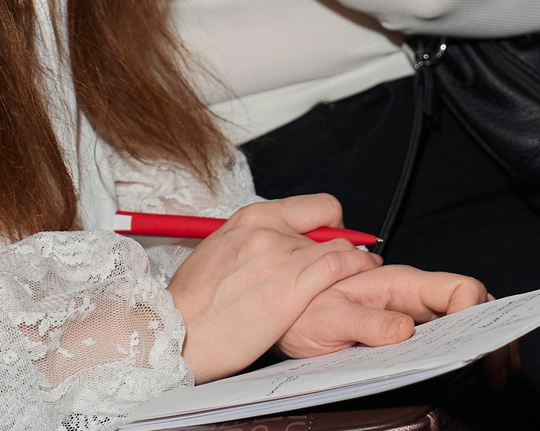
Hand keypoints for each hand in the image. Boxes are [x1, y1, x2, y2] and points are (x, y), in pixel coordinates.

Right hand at [169, 195, 381, 381]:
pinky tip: (364, 273)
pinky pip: (341, 264)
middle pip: (327, 226)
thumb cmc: (190, 306)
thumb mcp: (217, 255)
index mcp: (249, 219)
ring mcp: (281, 254)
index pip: (310, 206)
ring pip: (340, 245)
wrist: (175, 332)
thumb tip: (268, 249)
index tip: (332, 238)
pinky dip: (359, 266)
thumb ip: (249, 245)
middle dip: (341, 244)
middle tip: (346, 261)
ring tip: (363, 268)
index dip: (328, 223)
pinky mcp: (293, 284)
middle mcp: (267, 229)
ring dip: (357, 259)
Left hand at [278, 262, 488, 358]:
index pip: (456, 288)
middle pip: (470, 302)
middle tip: (503, 367)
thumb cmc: (302, 311)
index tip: (480, 345)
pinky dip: (466, 345)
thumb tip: (406, 330)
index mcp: (399, 284)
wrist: (282, 312)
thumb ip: (367, 322)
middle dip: (494, 330)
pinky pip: (445, 329)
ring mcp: (410, 307)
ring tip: (498, 368)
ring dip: (485, 339)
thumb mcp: (329, 319)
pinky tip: (471, 365)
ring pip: (463, 315)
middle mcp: (411, 292)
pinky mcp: (405, 323)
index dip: (476, 312)